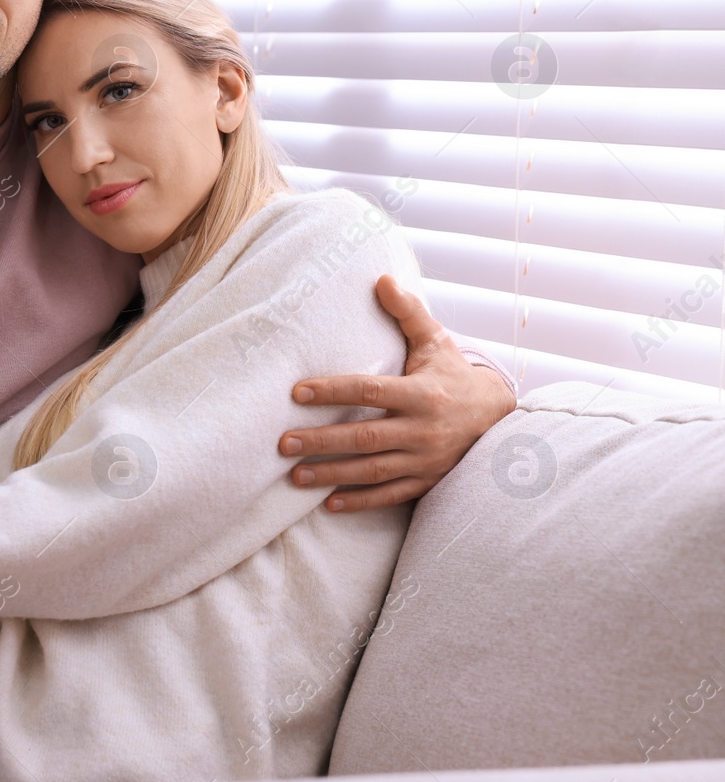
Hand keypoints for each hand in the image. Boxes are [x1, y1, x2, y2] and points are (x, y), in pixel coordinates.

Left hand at [279, 274, 515, 512]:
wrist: (499, 418)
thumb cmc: (454, 373)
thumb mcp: (436, 341)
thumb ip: (408, 312)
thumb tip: (381, 278)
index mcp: (422, 393)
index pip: (369, 391)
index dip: (332, 391)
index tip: (296, 393)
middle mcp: (423, 429)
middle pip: (366, 438)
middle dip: (322, 441)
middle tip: (283, 443)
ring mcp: (426, 460)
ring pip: (373, 471)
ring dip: (332, 474)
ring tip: (294, 476)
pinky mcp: (428, 482)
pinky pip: (391, 496)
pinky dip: (361, 501)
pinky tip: (329, 503)